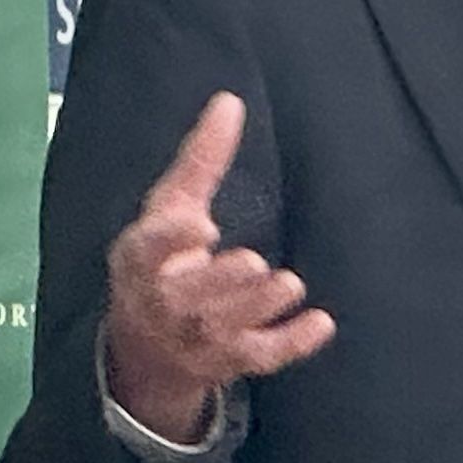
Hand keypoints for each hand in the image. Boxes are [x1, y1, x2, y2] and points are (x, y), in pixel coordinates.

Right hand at [102, 93, 333, 440]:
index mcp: (141, 261)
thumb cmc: (161, 262)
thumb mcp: (168, 209)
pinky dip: (290, 345)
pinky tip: (321, 324)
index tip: (198, 225)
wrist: (144, 348)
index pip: (147, 252)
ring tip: (289, 283)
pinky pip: (260, 359)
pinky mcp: (230, 361)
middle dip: (219, 282)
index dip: (170, 242)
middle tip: (251, 262)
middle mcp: (164, 302)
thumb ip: (199, 160)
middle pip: (188, 297)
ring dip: (257, 308)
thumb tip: (229, 102)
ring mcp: (197, 338)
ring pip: (225, 329)